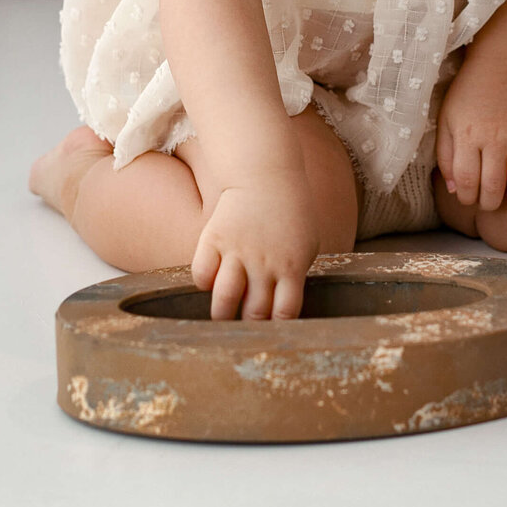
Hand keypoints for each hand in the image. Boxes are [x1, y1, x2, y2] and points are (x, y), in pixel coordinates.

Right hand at [191, 166, 319, 320]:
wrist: (265, 176)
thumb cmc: (290, 215)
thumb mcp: (305, 246)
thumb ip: (294, 278)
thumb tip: (281, 313)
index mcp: (291, 266)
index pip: (285, 313)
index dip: (278, 328)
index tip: (272, 330)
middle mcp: (263, 262)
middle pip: (254, 313)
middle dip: (250, 326)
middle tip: (245, 327)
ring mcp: (237, 250)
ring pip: (224, 299)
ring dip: (222, 313)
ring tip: (223, 315)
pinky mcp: (213, 238)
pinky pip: (201, 273)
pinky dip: (203, 283)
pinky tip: (212, 279)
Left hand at [436, 59, 506, 213]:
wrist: (501, 62)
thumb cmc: (469, 93)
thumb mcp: (446, 119)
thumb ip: (445, 154)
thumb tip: (454, 188)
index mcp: (468, 134)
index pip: (467, 179)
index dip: (467, 197)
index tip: (468, 198)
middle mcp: (495, 136)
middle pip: (495, 183)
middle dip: (491, 202)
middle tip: (490, 202)